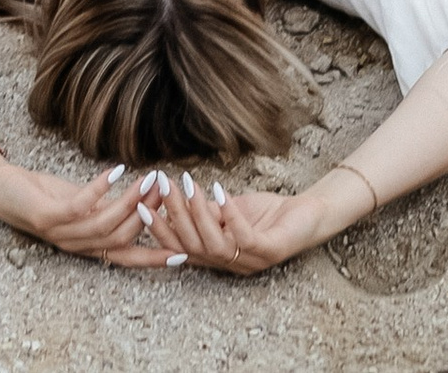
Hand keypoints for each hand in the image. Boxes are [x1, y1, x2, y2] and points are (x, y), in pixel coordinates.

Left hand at [0, 155, 185, 268]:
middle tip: (170, 194)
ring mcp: (62, 233)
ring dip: (131, 202)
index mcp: (87, 246)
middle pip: (122, 240)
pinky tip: (116, 170)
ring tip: (150, 180)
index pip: (126, 258)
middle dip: (149, 219)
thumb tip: (140, 198)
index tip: (184, 254)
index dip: (154, 258)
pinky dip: (101, 189)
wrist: (0, 189)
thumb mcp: (79, 203)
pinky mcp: (48, 214)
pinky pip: (80, 206)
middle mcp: (77, 245)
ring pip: (105, 225)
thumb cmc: (42, 196)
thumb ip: (105, 208)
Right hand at [145, 171, 352, 272]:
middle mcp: (230, 264)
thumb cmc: (266, 215)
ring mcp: (250, 260)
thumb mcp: (229, 211)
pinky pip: (244, 238)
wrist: (307, 216)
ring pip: (214, 244)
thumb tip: (175, 198)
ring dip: (197, 213)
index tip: (140, 205)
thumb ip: (206, 211)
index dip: (160, 230)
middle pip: (192, 245)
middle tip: (161, 186)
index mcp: (217, 256)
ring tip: (187, 184)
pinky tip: (220, 191)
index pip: (181, 247)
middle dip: (174, 215)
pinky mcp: (270, 251)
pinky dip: (229, 214)